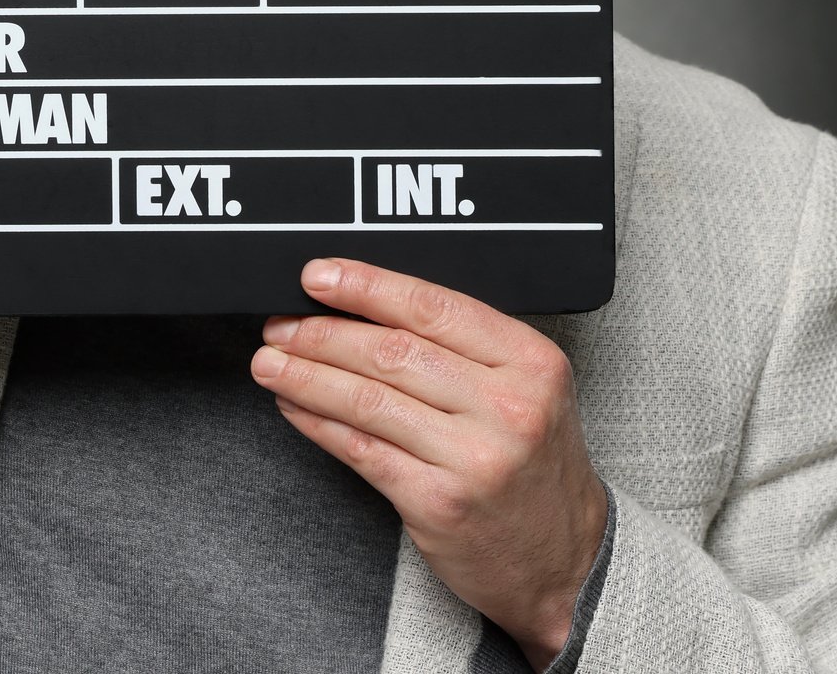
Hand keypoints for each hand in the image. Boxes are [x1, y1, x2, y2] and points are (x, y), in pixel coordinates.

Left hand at [250, 258, 607, 667]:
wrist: (566, 561)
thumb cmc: (535, 467)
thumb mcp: (529, 390)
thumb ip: (466, 349)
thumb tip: (365, 306)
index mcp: (531, 362)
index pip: (433, 307)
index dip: (366, 286)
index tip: (317, 276)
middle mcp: (508, 407)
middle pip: (393, 352)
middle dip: (322, 333)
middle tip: (280, 324)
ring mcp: (474, 459)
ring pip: (369, 399)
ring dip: (307, 376)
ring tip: (270, 362)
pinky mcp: (439, 504)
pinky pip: (362, 450)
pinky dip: (319, 423)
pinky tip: (293, 407)